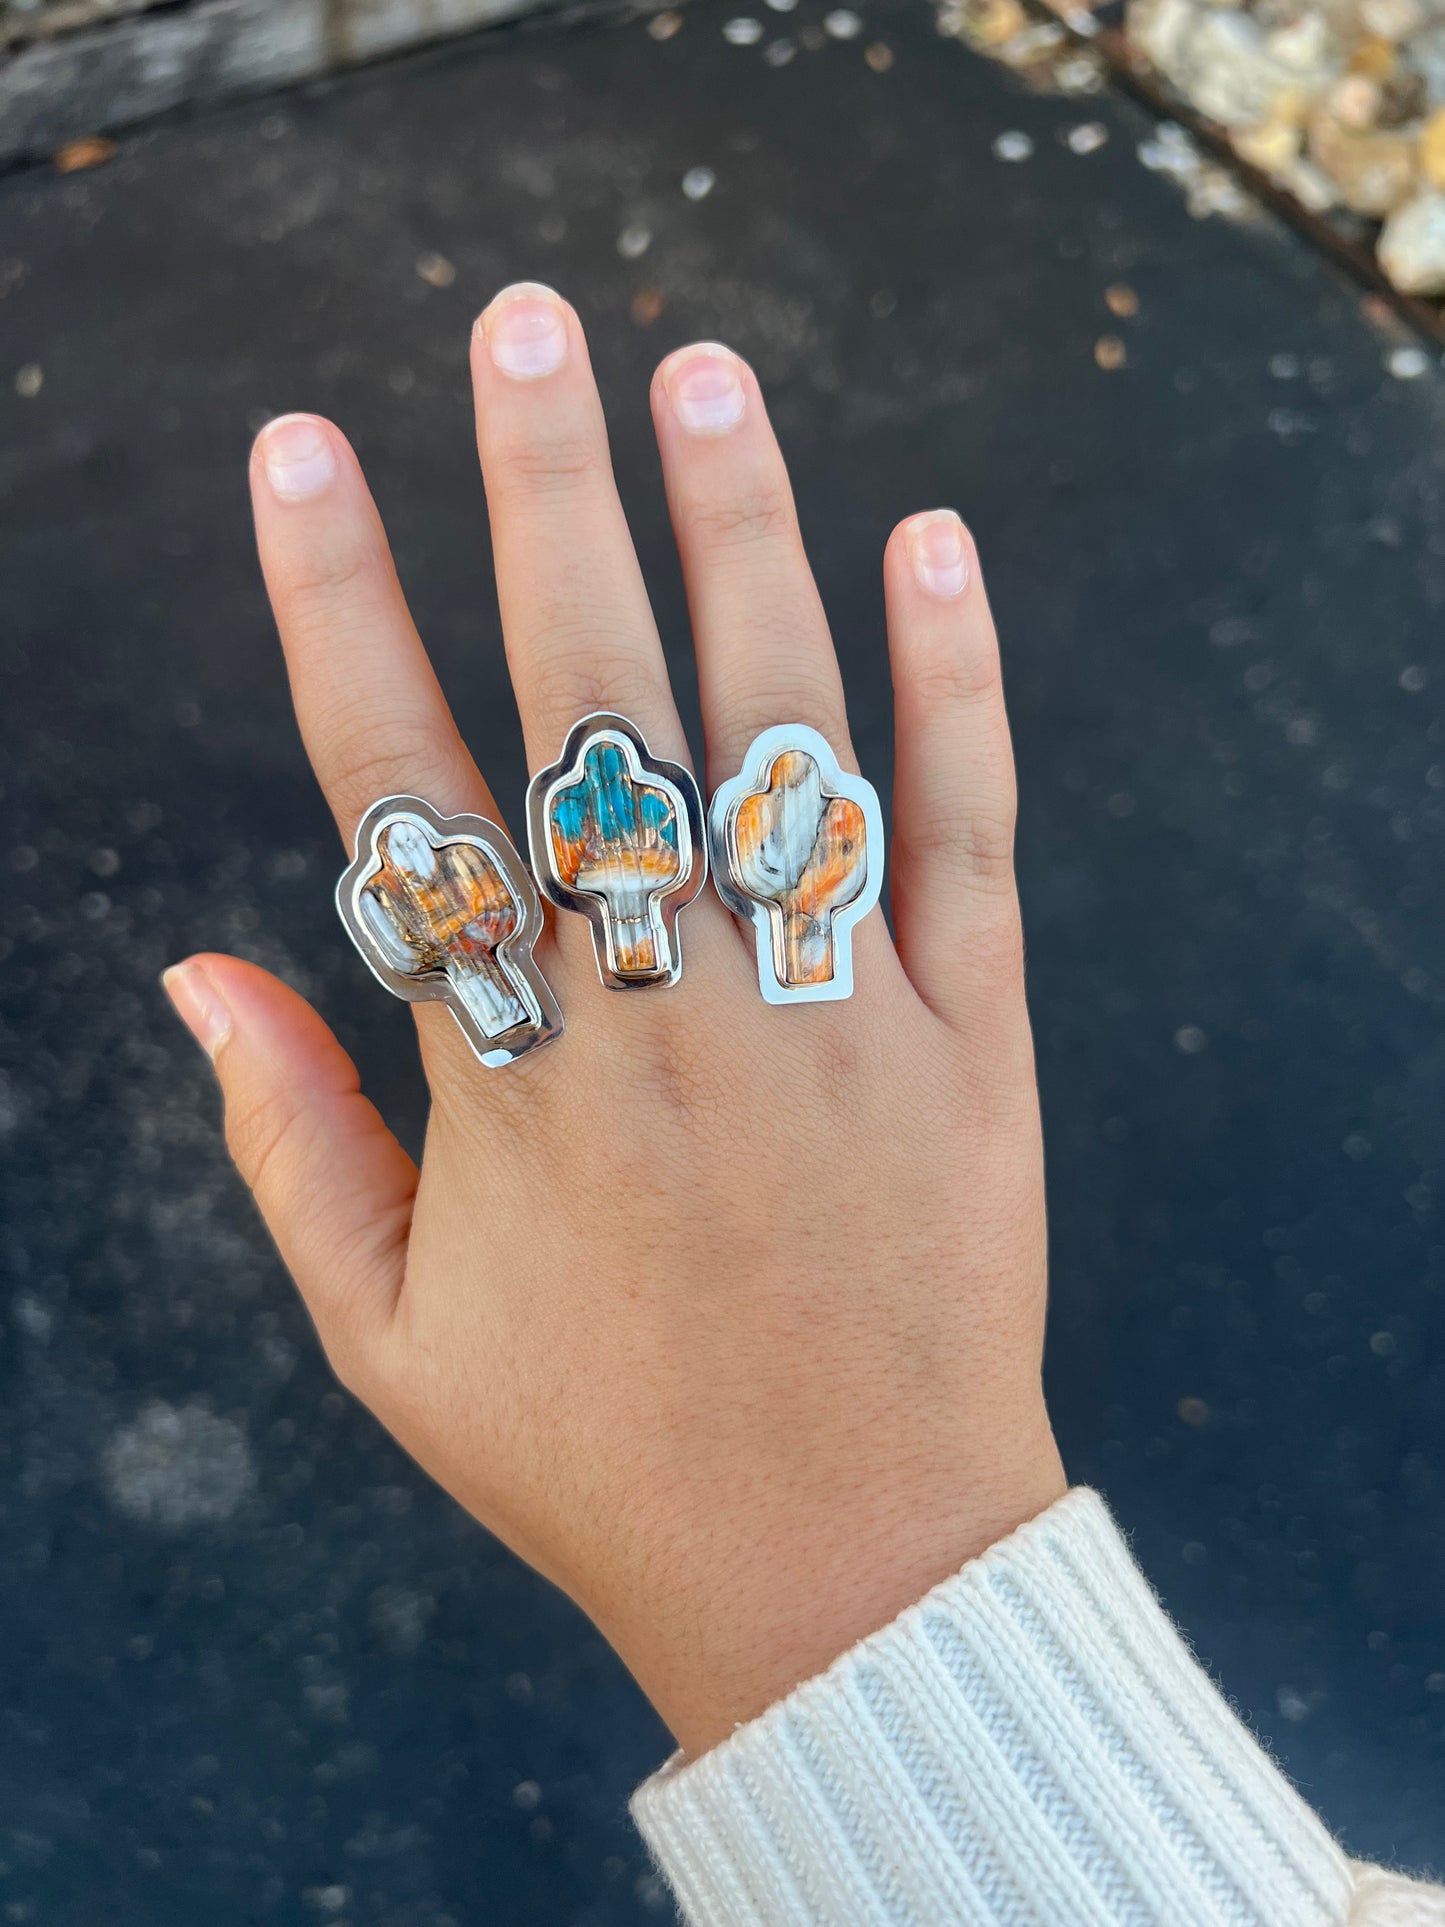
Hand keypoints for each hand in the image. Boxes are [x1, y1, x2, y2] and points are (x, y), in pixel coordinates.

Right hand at [164, 283, 1064, 1756]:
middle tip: (525, 325)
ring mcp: (830, 1021)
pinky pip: (961, 836)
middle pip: (591, 712)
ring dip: (741, 540)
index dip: (333, 606)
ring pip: (781, 736)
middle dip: (545, 502)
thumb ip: (289, 1139)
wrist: (844, 1572)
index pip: (395, 793)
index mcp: (507, 1079)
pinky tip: (928, 543)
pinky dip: (952, 685)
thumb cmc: (599, 1458)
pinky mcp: (972, 1047)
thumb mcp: (389, 1336)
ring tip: (703, 375)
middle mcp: (664, 1017)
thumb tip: (186, 970)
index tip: (295, 454)